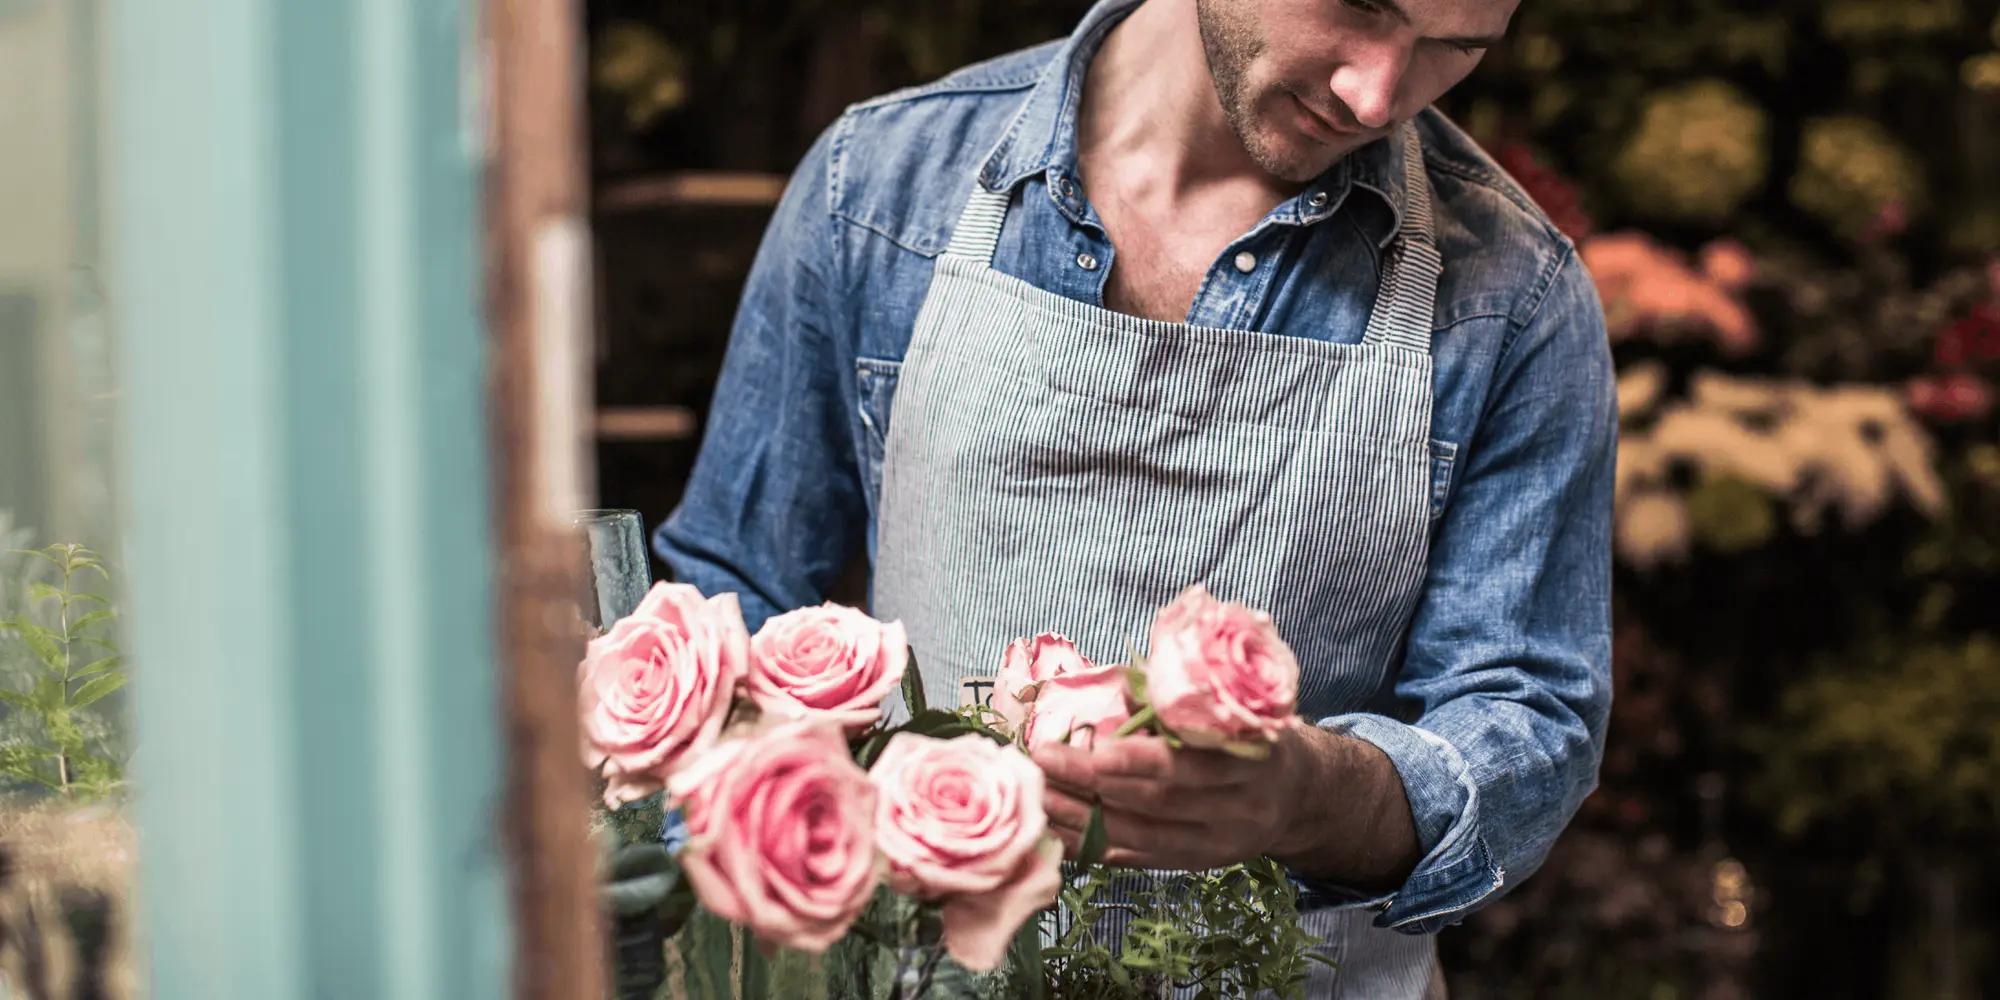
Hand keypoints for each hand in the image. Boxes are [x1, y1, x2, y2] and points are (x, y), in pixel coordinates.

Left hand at [1031, 726, 1326, 871]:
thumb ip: (1180, 702)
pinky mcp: (1200, 864)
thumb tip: (1121, 690)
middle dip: (1095, 782)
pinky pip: (1142, 859)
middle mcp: (1240, 808)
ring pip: (1145, 837)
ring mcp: (1220, 843)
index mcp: (1252, 761)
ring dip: (1084, 819)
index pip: (1192, 765)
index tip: (1096, 746)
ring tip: (1040, 797)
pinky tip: (1060, 831)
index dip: (1142, 759)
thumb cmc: (1253, 737)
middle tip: (1044, 761)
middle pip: (1159, 802)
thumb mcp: (1234, 711)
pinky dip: (1098, 846)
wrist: (1299, 793)